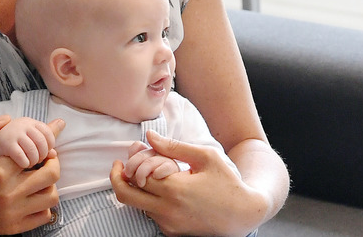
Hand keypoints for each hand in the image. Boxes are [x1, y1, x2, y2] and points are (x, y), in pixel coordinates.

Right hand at [0, 115, 63, 235]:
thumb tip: (6, 119)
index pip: (34, 152)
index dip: (44, 143)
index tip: (47, 139)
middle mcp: (9, 194)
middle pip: (50, 174)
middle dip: (52, 160)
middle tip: (46, 156)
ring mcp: (13, 213)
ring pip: (51, 196)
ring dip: (50, 183)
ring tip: (40, 176)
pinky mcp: (13, 227)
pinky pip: (44, 216)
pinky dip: (45, 205)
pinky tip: (34, 195)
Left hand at [110, 131, 267, 236]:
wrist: (245, 214)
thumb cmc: (228, 182)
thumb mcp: (206, 157)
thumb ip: (174, 146)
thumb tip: (149, 136)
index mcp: (174, 189)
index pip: (135, 175)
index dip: (130, 162)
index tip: (133, 152)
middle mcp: (168, 210)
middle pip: (125, 195)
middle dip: (117, 179)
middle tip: (119, 167)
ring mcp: (169, 224)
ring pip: (137, 205)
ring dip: (137, 190)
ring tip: (150, 176)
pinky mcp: (173, 232)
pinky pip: (151, 215)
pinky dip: (150, 201)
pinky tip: (164, 190)